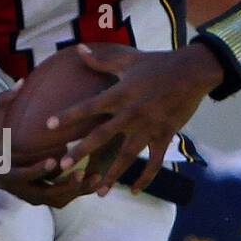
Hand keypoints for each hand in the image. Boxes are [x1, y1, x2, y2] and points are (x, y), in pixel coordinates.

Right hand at [0, 89, 91, 206]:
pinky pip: (61, 199)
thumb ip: (5, 102)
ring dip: (76, 191)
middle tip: (82, 172)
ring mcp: (30, 196)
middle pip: (44, 195)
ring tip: (96, 177)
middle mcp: (18, 189)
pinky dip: (77, 192)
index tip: (54, 160)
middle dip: (65, 186)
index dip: (37, 170)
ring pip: (56, 200)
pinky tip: (95, 179)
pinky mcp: (40, 197)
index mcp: (4, 172)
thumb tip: (22, 81)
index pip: (22, 176)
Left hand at [47, 44, 223, 195]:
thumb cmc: (158, 63)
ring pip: (127, 156)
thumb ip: (101, 60)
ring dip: (112, 175)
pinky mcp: (164, 136)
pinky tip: (134, 191)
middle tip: (63, 165)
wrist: (193, 71)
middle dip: (82, 151)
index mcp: (120, 94)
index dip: (69, 115)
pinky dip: (146, 178)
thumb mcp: (128, 60)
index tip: (48, 126)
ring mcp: (149, 127)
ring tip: (98, 191)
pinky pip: (154, 162)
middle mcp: (132, 113)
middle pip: (102, 135)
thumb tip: (78, 49)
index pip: (89, 106)